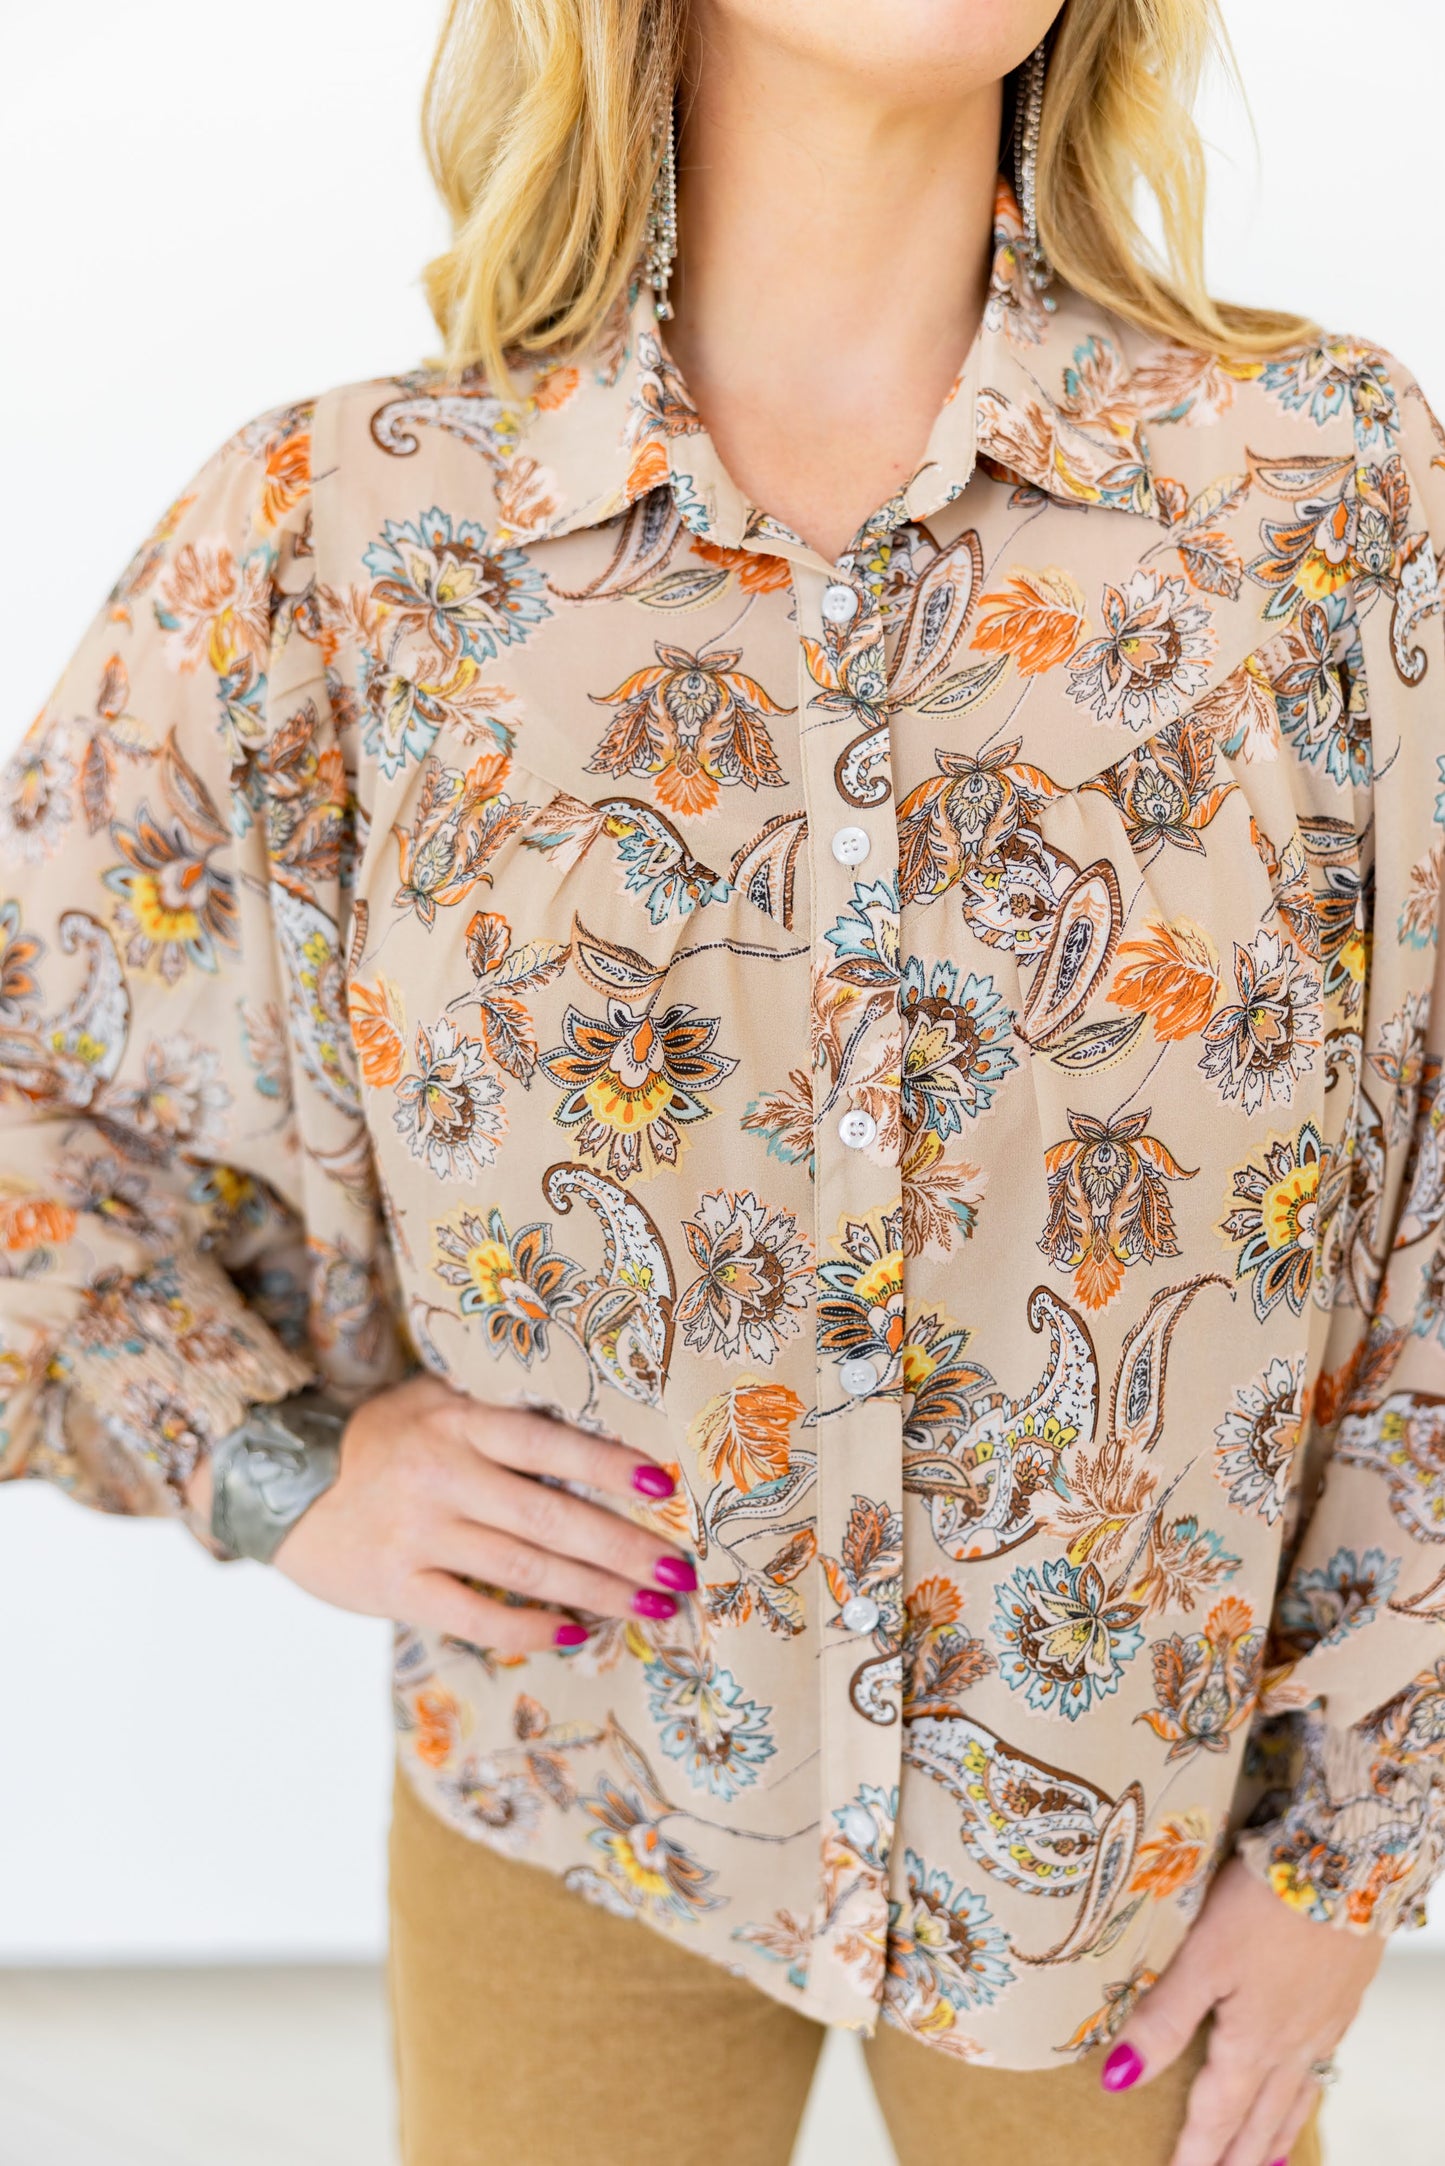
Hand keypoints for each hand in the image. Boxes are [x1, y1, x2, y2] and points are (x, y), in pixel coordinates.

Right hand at [184, 1374, 692, 1651]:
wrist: (277, 1482)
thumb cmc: (380, 1440)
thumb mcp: (434, 1401)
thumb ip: (500, 1412)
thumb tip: (597, 1427)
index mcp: (457, 1422)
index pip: (549, 1443)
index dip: (610, 1466)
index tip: (668, 1487)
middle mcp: (442, 1475)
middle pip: (551, 1517)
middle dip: (625, 1547)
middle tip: (681, 1570)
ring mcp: (418, 1534)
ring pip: (525, 1570)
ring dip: (596, 1592)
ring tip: (651, 1606)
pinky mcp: (397, 1587)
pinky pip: (477, 1615)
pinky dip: (530, 1628)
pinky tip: (576, 1633)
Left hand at [1100, 1854, 1380, 2165]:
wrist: (1347, 1864)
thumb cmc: (1267, 1905)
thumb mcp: (1202, 1958)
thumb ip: (1163, 2017)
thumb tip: (1120, 2078)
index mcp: (1253, 2041)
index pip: (1218, 2112)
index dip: (1197, 2150)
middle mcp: (1293, 2043)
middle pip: (1262, 2117)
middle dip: (1239, 2156)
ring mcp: (1324, 2022)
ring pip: (1298, 2096)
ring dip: (1278, 2133)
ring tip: (1269, 2161)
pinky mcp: (1344, 1995)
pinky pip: (1324, 2064)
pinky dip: (1310, 2092)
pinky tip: (1308, 2080)